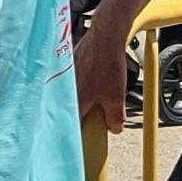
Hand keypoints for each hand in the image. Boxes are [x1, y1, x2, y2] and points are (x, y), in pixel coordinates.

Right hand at [76, 15, 137, 135]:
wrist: (105, 36)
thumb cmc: (107, 63)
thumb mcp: (116, 97)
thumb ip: (115, 118)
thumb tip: (114, 128)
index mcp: (74, 102)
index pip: (69, 127)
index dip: (74, 136)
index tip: (77, 144)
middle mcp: (65, 91)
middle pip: (69, 112)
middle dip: (81, 117)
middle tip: (92, 118)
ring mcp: (65, 79)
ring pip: (71, 97)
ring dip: (82, 100)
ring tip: (97, 93)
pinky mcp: (67, 68)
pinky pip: (72, 84)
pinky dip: (81, 86)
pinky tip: (94, 79)